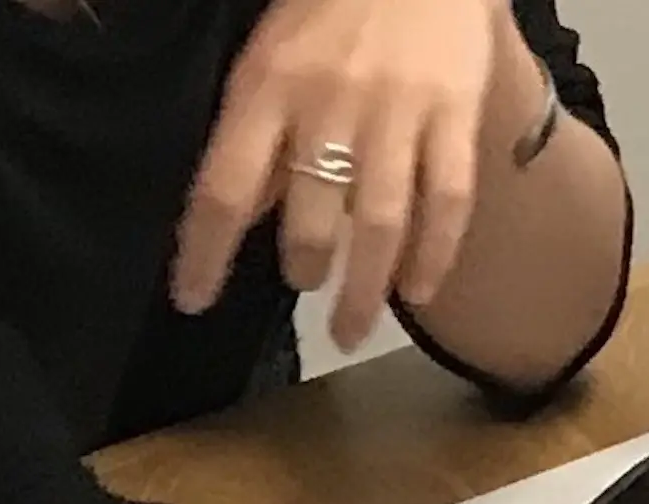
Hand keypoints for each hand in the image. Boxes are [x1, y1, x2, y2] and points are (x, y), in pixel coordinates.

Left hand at [172, 0, 507, 347]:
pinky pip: (447, 199)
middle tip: (307, 297)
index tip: (194, 299)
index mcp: (267, 87)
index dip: (206, 252)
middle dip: (305, 271)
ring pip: (379, 219)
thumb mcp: (271, 57)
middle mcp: (328, 105)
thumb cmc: (333, 6)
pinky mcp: (454, 115)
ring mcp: (396, 113)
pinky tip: (421, 289)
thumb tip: (252, 211)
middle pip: (310, 213)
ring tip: (355, 326)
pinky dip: (435, 253)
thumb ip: (261, 132)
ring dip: (367, 287)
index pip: (225, 187)